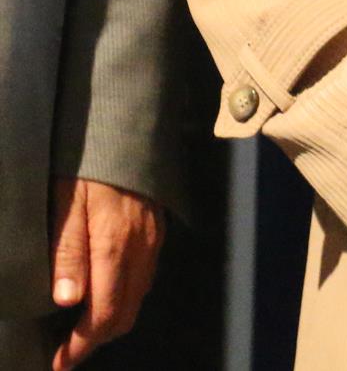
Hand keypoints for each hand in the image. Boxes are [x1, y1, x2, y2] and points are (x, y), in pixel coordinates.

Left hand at [47, 178, 160, 370]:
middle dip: (98, 339)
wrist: (127, 127)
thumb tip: (67, 300)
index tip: (60, 361)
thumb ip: (67, 252)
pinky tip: (107, 290)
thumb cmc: (88, 164)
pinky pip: (146, 274)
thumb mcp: (65, 203)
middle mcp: (141, 247)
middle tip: (68, 351)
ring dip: (113, 318)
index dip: (82, 344)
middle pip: (126, 313)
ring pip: (139, 296)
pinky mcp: (158, 227)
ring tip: (83, 327)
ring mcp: (154, 238)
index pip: (103, 314)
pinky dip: (127, 295)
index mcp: (115, 245)